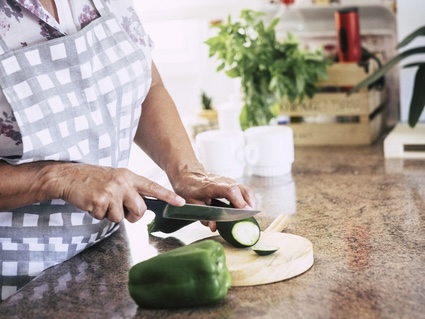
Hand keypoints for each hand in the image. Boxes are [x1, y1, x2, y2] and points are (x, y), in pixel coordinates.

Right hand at [54, 163, 184, 223]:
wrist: (67, 176)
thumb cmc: (93, 179)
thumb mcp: (116, 178)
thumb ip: (130, 189)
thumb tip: (142, 207)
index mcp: (129, 176)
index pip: (153, 187)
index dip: (168, 196)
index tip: (181, 203)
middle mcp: (123, 182)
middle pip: (140, 210)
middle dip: (132, 215)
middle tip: (119, 209)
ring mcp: (111, 192)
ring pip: (122, 217)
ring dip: (111, 215)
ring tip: (101, 201)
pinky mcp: (99, 201)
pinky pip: (105, 218)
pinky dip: (97, 215)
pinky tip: (92, 203)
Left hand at [169, 165, 256, 231]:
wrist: (189, 174)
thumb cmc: (190, 188)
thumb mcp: (192, 204)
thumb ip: (204, 217)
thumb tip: (214, 227)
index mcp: (212, 187)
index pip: (230, 191)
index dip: (239, 201)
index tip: (246, 212)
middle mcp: (224, 182)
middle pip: (244, 190)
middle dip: (250, 205)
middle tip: (249, 219)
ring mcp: (230, 182)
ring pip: (247, 191)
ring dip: (251, 204)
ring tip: (247, 216)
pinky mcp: (233, 184)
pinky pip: (245, 192)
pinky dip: (248, 202)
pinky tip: (243, 211)